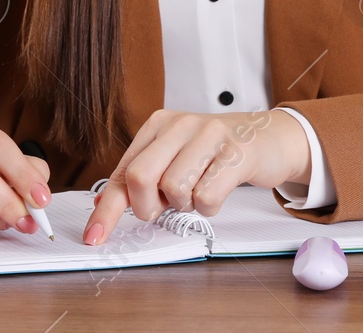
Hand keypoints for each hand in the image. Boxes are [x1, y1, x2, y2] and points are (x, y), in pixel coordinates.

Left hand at [82, 108, 310, 245]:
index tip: (94, 238)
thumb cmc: (216, 153)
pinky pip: (207, 196)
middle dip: (148, 206)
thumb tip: (105, 208)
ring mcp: (209, 135)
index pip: (123, 172)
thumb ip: (144, 178)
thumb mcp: (176, 157)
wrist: (269, 137)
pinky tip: (217, 192)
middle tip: (165, 208)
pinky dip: (209, 207)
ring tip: (198, 191)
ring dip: (185, 205)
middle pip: (140, 177)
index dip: (106, 210)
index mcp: (158, 125)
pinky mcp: (235, 153)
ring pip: (174, 189)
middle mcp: (179, 124)